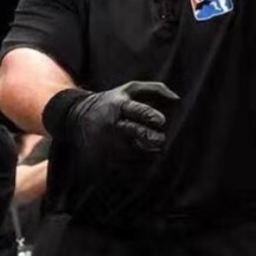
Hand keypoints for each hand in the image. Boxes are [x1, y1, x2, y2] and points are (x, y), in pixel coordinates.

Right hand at [43, 81, 179, 157]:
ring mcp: (106, 142)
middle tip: (161, 140)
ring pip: (133, 152)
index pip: (136, 110)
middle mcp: (112, 125)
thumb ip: (155, 89)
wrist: (78, 117)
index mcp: (120, 105)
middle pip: (134, 133)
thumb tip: (177, 99)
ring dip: (147, 153)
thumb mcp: (129, 89)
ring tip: (153, 150)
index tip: (161, 121)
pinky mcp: (101, 158)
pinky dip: (136, 166)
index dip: (149, 115)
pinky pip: (123, 166)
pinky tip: (142, 163)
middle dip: (151, 137)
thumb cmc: (113, 102)